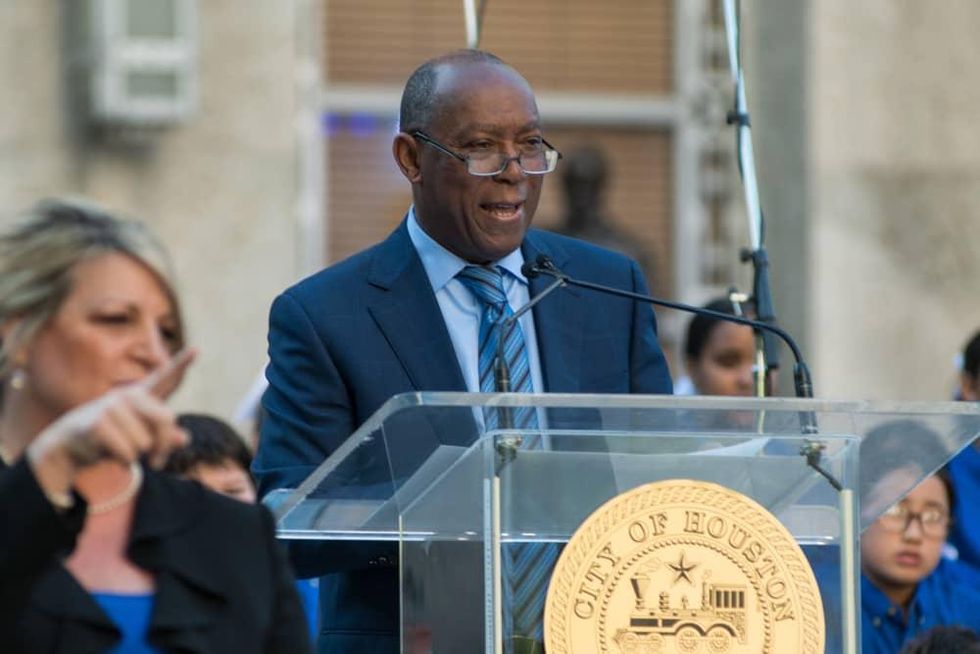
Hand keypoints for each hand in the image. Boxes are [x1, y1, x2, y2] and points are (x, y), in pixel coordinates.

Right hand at [26, 348, 196, 499]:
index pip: (165, 378)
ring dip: (136, 456)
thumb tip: (184, 438)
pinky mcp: (98, 422)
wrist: (69, 445)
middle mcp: (129, 395)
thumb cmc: (112, 438)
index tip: (197, 349)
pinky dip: (123, 461)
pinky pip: (128, 453)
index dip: (182, 363)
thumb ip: (164, 436)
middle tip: (155, 460)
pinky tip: (107, 453)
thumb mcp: (141, 437)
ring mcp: (112, 406)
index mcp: (142, 395)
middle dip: (162, 445)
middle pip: (166, 419)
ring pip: (145, 442)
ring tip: (119, 448)